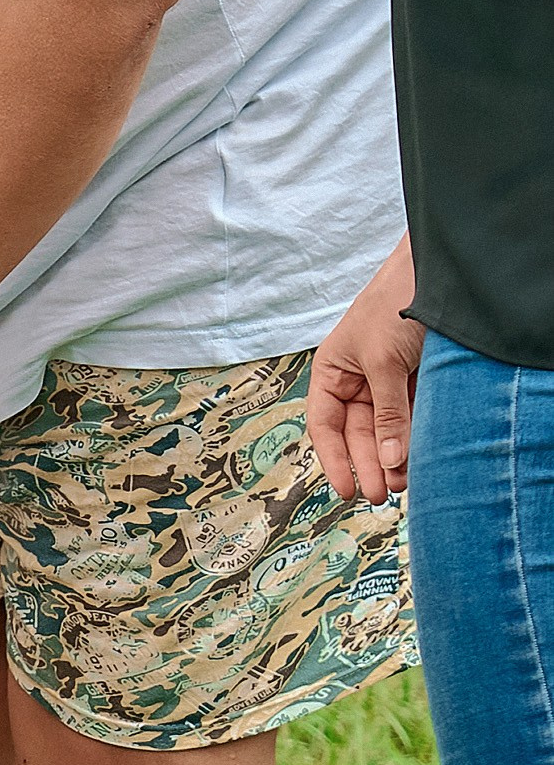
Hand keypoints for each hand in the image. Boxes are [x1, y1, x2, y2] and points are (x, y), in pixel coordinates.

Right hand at [307, 240, 421, 503]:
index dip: (335, 459)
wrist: (438, 270)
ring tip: (405, 484)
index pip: (325, 425)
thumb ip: (388, 414)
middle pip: (358, 433)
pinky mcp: (416, 378)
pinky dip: (414, 437)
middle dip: (370, 463)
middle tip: (383, 495)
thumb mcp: (384, 363)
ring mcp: (387, 379)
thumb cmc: (395, 304)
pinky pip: (411, 416)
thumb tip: (388, 462)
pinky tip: (418, 458)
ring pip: (387, 428)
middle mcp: (357, 378)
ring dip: (394, 456)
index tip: (347, 490)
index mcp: (333, 370)